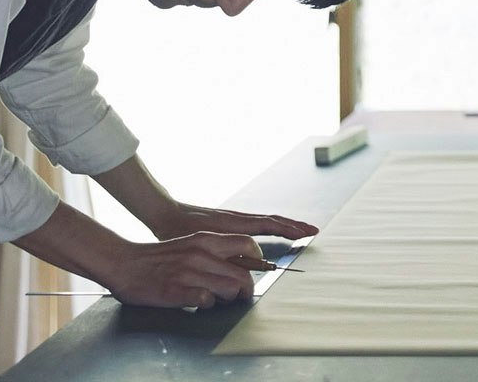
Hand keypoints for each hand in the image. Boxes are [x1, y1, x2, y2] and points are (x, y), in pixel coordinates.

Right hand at [100, 233, 271, 309]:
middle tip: (240, 296)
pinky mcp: (176, 291)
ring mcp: (188, 273)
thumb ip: (212, 251)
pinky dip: (207, 305)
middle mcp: (200, 254)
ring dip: (228, 299)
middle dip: (246, 290)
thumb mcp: (189, 244)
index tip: (252, 272)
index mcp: (205, 240)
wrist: (123, 263)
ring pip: (229, 289)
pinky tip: (199, 303)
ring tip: (218, 299)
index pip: (247, 245)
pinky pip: (206, 301)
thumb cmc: (158, 257)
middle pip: (243, 275)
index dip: (256, 261)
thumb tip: (237, 265)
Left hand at [147, 203, 317, 242]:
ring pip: (266, 219)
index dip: (290, 229)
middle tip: (313, 230)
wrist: (164, 212)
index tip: (307, 232)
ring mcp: (234, 217)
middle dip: (294, 225)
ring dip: (284, 224)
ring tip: (299, 230)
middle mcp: (238, 218)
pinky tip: (273, 230)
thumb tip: (254, 263)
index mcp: (234, 223)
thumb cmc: (180, 230)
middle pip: (273, 220)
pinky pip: (257, 222)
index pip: (269, 225)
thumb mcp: (201, 246)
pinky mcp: (229, 220)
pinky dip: (271, 225)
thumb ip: (227, 255)